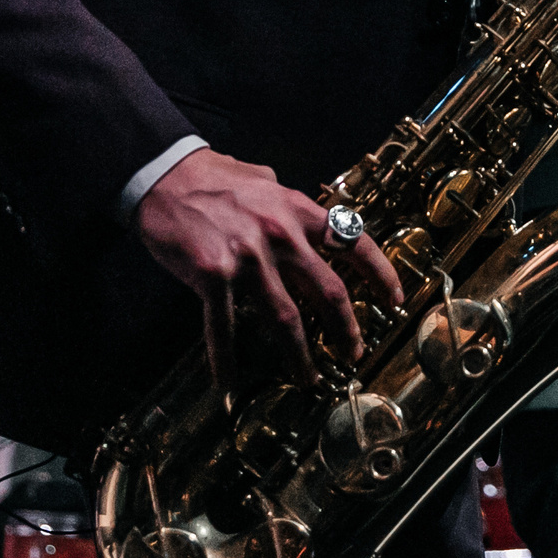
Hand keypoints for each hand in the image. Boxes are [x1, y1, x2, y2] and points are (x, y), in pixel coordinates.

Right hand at [136, 149, 403, 395]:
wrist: (163, 174)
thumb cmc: (212, 176)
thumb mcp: (263, 180)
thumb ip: (287, 202)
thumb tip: (304, 214)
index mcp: (298, 210)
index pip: (354, 242)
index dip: (380, 274)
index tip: (395, 300)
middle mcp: (280, 235)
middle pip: (327, 291)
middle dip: (345, 328)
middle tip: (353, 353)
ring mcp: (248, 257)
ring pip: (285, 318)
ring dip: (299, 355)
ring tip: (308, 379)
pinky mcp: (213, 274)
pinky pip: (223, 327)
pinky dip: (226, 360)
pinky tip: (229, 384)